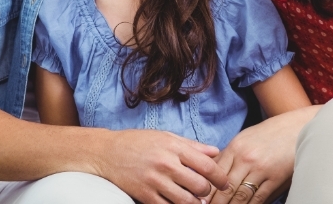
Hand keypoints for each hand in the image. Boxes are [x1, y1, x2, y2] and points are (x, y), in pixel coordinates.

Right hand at [95, 129, 228, 203]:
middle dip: (207, 191)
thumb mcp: (166, 136)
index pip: (206, 165)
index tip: (224, 183)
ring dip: (195, 203)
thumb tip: (215, 152)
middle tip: (207, 191)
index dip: (219, 177)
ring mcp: (155, 181)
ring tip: (197, 200)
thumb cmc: (138, 142)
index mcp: (173, 147)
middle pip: (199, 185)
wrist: (108, 152)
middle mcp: (166, 164)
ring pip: (186, 201)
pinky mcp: (145, 196)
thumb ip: (192, 145)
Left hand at [207, 106, 318, 203]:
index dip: (206, 190)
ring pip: (239, 196)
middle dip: (214, 203)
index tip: (199, 200)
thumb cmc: (269, 134)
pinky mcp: (275, 179)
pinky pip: (258, 199)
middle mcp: (245, 158)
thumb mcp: (245, 139)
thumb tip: (213, 173)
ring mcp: (260, 169)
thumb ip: (229, 156)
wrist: (296, 127)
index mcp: (235, 147)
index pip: (214, 173)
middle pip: (224, 188)